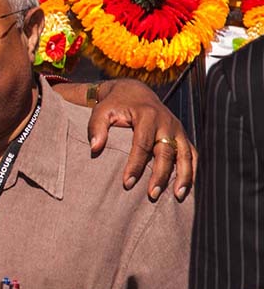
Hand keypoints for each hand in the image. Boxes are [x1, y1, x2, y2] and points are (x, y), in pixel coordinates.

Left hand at [87, 79, 194, 200]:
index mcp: (147, 115)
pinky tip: (187, 187)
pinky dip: (193, 170)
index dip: (135, 165)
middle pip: (166, 152)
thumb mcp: (101, 111)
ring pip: (186, 154)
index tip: (127, 183)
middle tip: (152, 195)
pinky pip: (192, 153)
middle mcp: (166, 122)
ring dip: (184, 176)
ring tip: (177, 196)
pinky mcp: (182, 134)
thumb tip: (95, 148)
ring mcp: (177, 129)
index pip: (142, 144)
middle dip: (160, 175)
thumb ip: (96, 128)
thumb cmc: (115, 104)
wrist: (135, 92)